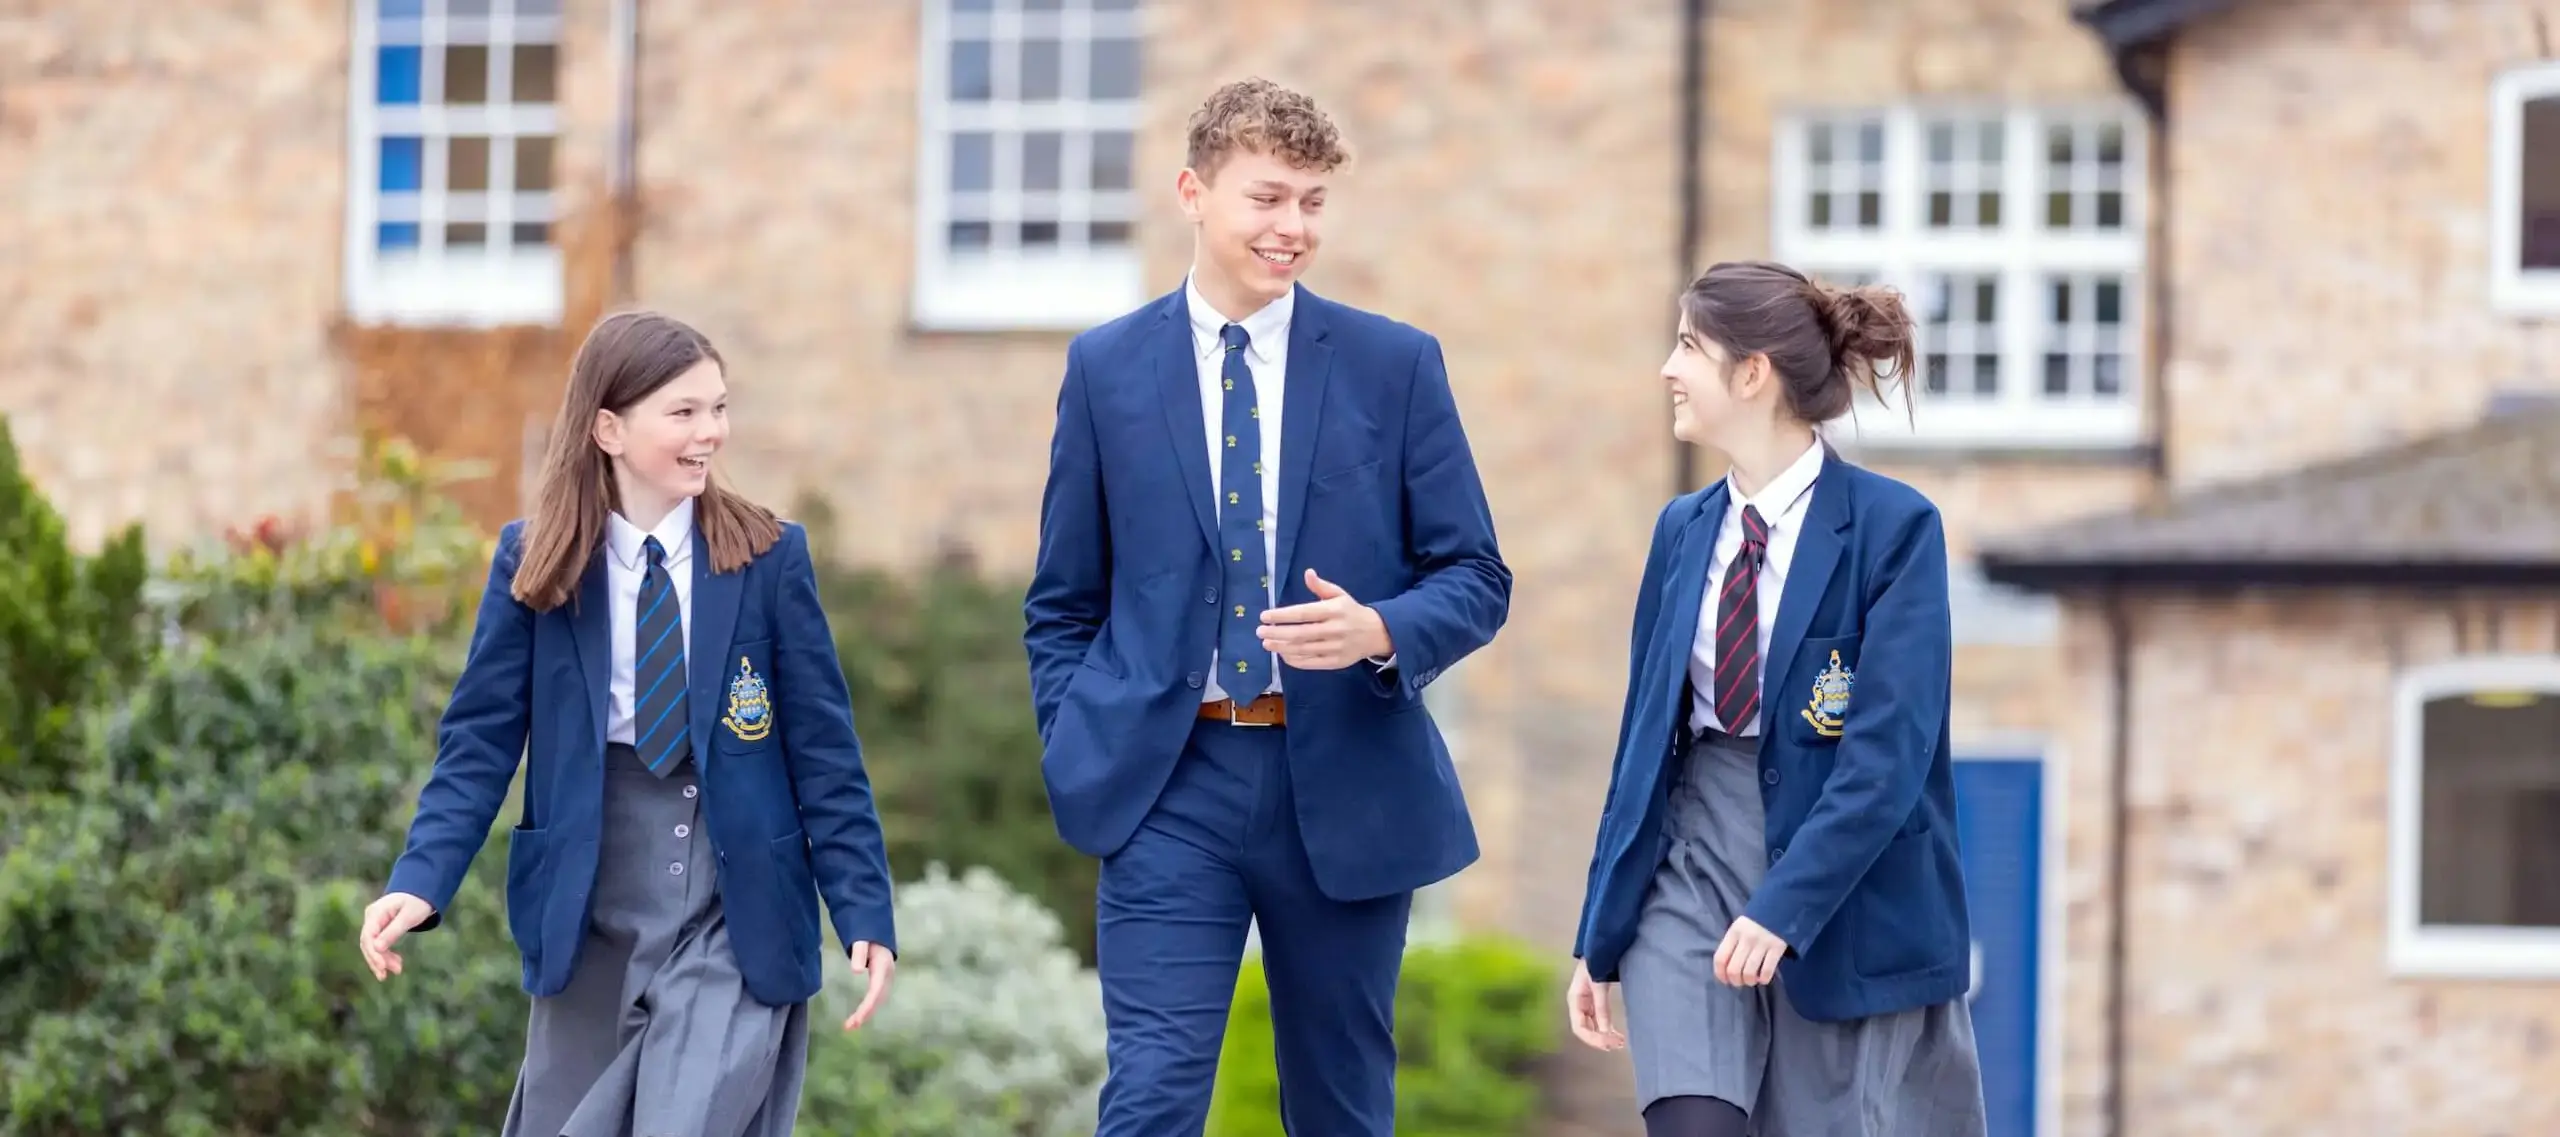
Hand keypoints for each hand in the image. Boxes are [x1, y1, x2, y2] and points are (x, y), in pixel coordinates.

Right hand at [359, 892, 435, 980]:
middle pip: (368, 943)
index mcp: (376, 912)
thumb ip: (393, 931)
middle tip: (389, 974)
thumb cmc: (417, 902)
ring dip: (383, 960)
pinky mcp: (379, 929)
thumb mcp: (408, 917)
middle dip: (378, 960)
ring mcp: (374, 923)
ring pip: (373, 947)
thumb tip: (377, 948)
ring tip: (398, 970)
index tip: (382, 967)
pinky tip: (396, 963)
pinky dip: (386, 955)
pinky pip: (379, 945)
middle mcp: (371, 918)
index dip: (373, 953)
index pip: (368, 936)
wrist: (421, 893)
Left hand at [841, 941, 896, 1030]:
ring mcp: (885, 980)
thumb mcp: (862, 941)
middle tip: (849, 1027)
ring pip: (878, 1001)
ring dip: (866, 1014)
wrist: (877, 935)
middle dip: (865, 1014)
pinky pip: (875, 999)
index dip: (868, 1005)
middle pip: (878, 999)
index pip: (876, 990)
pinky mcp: (881, 983)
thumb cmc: (867, 936)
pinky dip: (867, 1009)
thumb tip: (855, 971)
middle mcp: (887, 976)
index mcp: (883, 967)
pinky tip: (856, 1018)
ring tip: (849, 1026)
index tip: (857, 1018)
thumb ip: (859, 953)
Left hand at [1257, 569, 1391, 669]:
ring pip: (1303, 649)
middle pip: (1300, 634)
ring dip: (1281, 647)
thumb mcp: (1340, 595)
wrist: (1377, 633)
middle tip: (1259, 632)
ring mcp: (1335, 648)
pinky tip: (1282, 654)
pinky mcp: (1335, 662)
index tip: (1264, 616)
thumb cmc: (1351, 612)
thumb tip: (1307, 573)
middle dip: (1277, 633)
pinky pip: (1311, 663)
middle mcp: (1335, 630)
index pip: (1303, 613)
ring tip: (1266, 643)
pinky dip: (1294, 660)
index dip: (1282, 616)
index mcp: (1334, 611)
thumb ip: (1321, 586)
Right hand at [1565, 958, 1623, 1050]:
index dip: (1592, 1039)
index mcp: (1574, 1000)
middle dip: (1599, 1039)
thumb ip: (1601, 1007)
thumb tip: (1605, 1030)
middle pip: (1585, 1030)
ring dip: (1604, 1036)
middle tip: (1616, 1045)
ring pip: (1592, 1027)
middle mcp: (1578, 1005)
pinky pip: (1598, 1020)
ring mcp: (1586, 1004)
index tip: (1608, 1044)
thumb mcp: (1598, 984)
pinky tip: (1615, 1034)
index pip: (1579, 1028)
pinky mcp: (1595, 1001)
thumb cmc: (1596, 961)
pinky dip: (1606, 1028)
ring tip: (1619, 1042)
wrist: (1601, 946)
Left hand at [1713, 916, 1786, 986]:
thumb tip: (1725, 970)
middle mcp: (1746, 938)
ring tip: (1752, 980)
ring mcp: (1762, 943)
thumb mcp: (1739, 928)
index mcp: (1734, 932)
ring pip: (1749, 972)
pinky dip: (1764, 979)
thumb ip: (1732, 944)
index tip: (1725, 980)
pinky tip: (1763, 978)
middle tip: (1740, 982)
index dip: (1720, 974)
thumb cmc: (1756, 923)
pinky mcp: (1777, 947)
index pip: (1720, 958)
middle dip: (1735, 981)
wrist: (1780, 908)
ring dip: (1749, 981)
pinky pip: (1767, 970)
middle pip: (1734, 969)